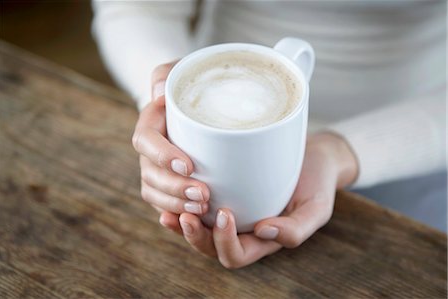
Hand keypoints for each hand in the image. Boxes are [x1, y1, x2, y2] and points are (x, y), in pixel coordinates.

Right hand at [132, 62, 209, 229]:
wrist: (190, 106)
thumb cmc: (189, 86)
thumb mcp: (180, 71)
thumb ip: (168, 74)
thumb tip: (161, 91)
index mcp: (150, 123)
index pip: (146, 141)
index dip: (162, 156)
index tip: (188, 165)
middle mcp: (149, 151)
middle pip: (150, 175)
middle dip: (174, 188)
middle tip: (204, 195)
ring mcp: (156, 170)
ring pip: (155, 194)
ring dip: (176, 204)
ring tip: (204, 209)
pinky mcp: (168, 185)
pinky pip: (165, 204)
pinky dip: (177, 214)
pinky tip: (196, 220)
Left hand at [160, 132, 357, 267]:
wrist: (312, 157)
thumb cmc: (317, 183)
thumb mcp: (317, 208)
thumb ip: (296, 229)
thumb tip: (264, 231)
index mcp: (262, 241)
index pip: (236, 255)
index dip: (226, 241)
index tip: (227, 213)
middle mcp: (242, 231)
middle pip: (210, 247)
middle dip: (195, 236)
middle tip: (186, 216)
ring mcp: (231, 214)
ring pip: (199, 229)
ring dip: (182, 224)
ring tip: (171, 210)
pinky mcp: (224, 194)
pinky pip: (198, 207)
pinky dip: (182, 204)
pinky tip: (172, 194)